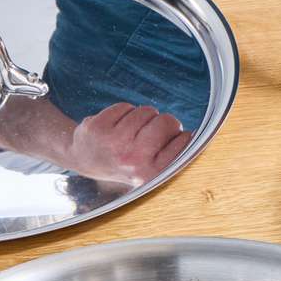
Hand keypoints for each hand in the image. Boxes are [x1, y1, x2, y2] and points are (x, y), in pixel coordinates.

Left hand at [62, 103, 193, 185]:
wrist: (86, 160)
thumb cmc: (129, 163)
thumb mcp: (155, 169)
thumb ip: (176, 154)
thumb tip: (195, 135)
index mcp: (153, 173)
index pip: (185, 139)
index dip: (179, 136)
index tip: (167, 145)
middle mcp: (133, 161)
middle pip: (167, 121)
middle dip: (162, 123)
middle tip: (148, 135)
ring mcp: (113, 143)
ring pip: (147, 111)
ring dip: (142, 117)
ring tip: (130, 132)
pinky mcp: (98, 127)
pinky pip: (126, 106)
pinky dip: (123, 112)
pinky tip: (116, 126)